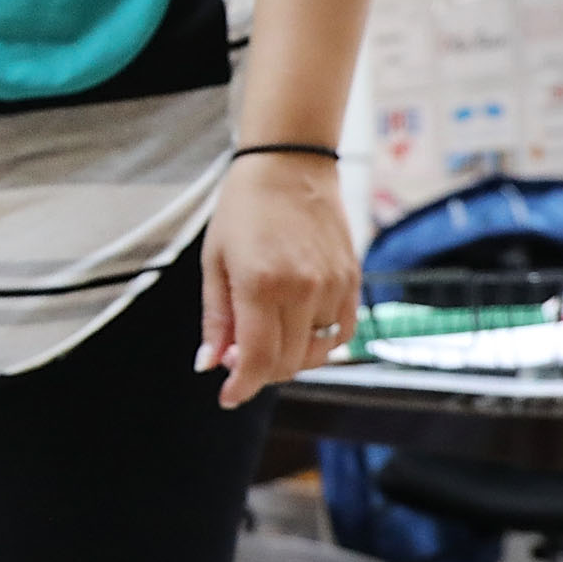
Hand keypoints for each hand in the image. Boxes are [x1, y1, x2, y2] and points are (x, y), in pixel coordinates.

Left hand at [197, 152, 359, 407]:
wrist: (290, 164)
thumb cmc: (244, 209)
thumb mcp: (214, 262)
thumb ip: (216, 319)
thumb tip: (210, 364)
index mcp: (260, 285)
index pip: (258, 360)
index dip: (242, 387)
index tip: (229, 397)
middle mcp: (302, 290)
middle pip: (287, 363)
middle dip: (260, 372)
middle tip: (238, 357)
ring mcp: (332, 285)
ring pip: (316, 352)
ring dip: (290, 359)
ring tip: (266, 337)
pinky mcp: (352, 279)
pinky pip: (343, 332)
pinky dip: (320, 343)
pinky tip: (298, 329)